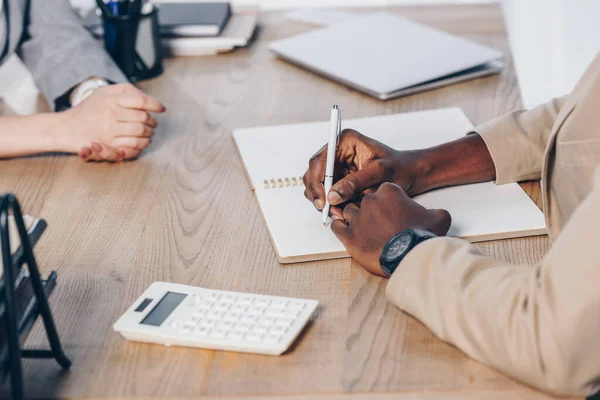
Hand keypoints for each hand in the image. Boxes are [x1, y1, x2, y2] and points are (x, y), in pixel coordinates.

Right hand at [52, 83, 165, 161]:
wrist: (66, 128)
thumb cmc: (89, 110)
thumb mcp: (103, 93)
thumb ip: (125, 91)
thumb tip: (147, 97)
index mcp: (111, 98)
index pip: (141, 100)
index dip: (155, 104)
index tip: (162, 109)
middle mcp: (110, 112)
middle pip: (143, 117)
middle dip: (152, 122)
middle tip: (153, 124)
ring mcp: (109, 129)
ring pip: (140, 132)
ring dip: (149, 134)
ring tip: (149, 133)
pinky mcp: (108, 144)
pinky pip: (133, 145)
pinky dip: (142, 144)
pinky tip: (143, 141)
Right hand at [303, 129, 423, 219]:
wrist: (409, 174)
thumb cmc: (399, 168)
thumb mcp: (380, 173)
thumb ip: (356, 182)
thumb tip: (333, 195)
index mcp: (345, 141)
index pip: (320, 160)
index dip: (317, 180)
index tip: (323, 198)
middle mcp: (337, 152)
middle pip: (314, 173)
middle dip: (318, 193)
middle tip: (326, 210)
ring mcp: (336, 167)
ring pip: (317, 185)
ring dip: (323, 201)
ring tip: (338, 213)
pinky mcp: (338, 180)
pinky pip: (326, 194)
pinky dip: (329, 204)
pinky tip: (340, 211)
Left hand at [331, 183, 450, 276]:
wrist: (408, 256)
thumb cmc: (421, 236)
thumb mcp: (438, 218)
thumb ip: (435, 211)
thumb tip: (436, 214)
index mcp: (389, 191)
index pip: (382, 190)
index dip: (386, 202)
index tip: (390, 211)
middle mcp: (369, 200)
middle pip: (364, 200)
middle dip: (370, 210)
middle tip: (379, 223)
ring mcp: (357, 217)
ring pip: (349, 211)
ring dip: (354, 219)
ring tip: (364, 230)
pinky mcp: (348, 234)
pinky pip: (337, 226)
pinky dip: (340, 228)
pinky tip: (347, 232)